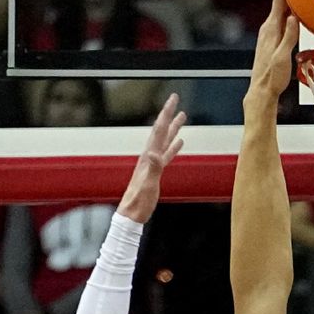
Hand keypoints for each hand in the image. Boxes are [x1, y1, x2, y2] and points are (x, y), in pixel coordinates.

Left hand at [117, 94, 185, 223]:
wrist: (131, 214)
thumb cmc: (139, 202)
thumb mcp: (147, 185)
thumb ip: (152, 169)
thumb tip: (154, 153)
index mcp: (149, 157)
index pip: (159, 130)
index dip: (166, 114)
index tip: (173, 99)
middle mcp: (150, 157)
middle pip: (161, 130)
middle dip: (168, 114)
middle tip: (175, 99)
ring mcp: (153, 163)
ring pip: (165, 140)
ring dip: (173, 128)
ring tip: (182, 116)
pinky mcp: (156, 172)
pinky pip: (167, 154)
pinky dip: (174, 146)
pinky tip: (179, 142)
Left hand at [248, 0, 298, 97]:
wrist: (263, 90)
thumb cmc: (271, 77)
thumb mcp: (283, 57)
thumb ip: (289, 36)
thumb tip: (293, 18)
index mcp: (271, 30)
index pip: (279, 1)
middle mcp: (268, 29)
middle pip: (281, 4)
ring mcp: (269, 34)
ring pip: (282, 12)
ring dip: (291, 4)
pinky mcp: (272, 40)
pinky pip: (282, 22)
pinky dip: (289, 15)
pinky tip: (296, 17)